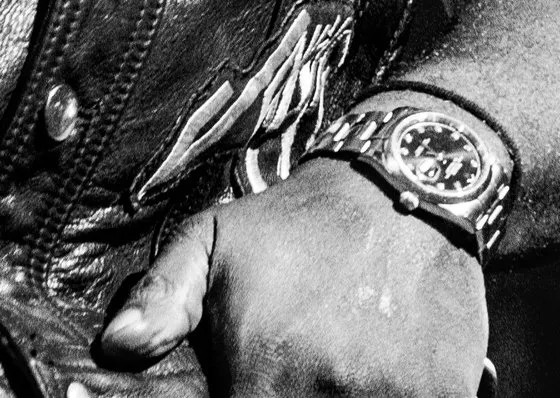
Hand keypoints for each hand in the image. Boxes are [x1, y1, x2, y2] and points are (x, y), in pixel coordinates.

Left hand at [101, 158, 490, 397]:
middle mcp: (326, 391)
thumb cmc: (298, 224)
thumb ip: (162, 297)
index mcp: (262, 371)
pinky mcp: (444, 396)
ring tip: (336, 365)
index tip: (248, 390)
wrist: (405, 183)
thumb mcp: (214, 240)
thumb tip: (116, 347)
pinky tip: (379, 369)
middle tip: (295, 368)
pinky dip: (392, 396)